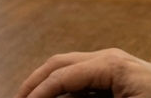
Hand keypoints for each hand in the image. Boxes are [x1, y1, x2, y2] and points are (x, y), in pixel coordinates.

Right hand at [16, 48, 150, 97]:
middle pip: (59, 63)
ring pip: (67, 66)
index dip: (39, 92)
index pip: (63, 75)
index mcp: (111, 65)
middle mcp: (108, 58)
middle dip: (35, 82)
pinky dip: (62, 84)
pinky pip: (80, 75)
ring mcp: (112, 63)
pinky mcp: (115, 73)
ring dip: (47, 81)